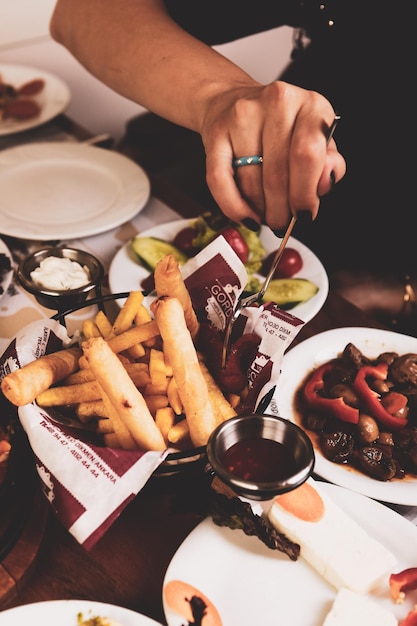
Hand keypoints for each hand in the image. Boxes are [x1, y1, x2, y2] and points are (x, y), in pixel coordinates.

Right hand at [201, 80, 345, 230]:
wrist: (234, 102)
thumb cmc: (283, 129)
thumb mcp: (318, 141)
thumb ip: (329, 164)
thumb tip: (324, 183)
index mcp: (312, 106)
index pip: (308, 156)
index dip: (305, 193)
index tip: (304, 213)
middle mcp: (277, 103)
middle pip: (277, 175)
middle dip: (281, 211)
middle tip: (282, 222)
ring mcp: (242, 115)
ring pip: (250, 183)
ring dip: (260, 210)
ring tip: (266, 214)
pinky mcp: (216, 132)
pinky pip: (220, 181)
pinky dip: (234, 207)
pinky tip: (246, 216)